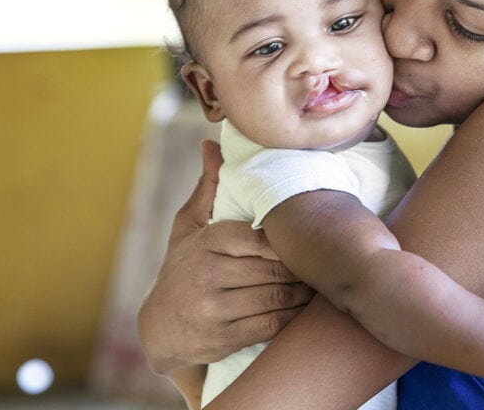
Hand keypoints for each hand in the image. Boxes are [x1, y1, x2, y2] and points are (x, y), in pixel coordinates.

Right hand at [138, 140, 315, 373]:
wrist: (158, 327)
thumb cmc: (182, 267)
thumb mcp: (189, 226)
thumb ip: (209, 188)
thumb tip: (211, 144)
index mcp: (207, 241)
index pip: (262, 237)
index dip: (289, 240)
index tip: (308, 236)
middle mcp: (208, 274)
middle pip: (275, 268)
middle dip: (302, 267)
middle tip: (324, 261)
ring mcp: (215, 308)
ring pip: (277, 296)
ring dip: (304, 292)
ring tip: (319, 283)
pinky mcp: (224, 338)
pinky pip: (272, 324)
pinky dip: (293, 316)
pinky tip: (303, 308)